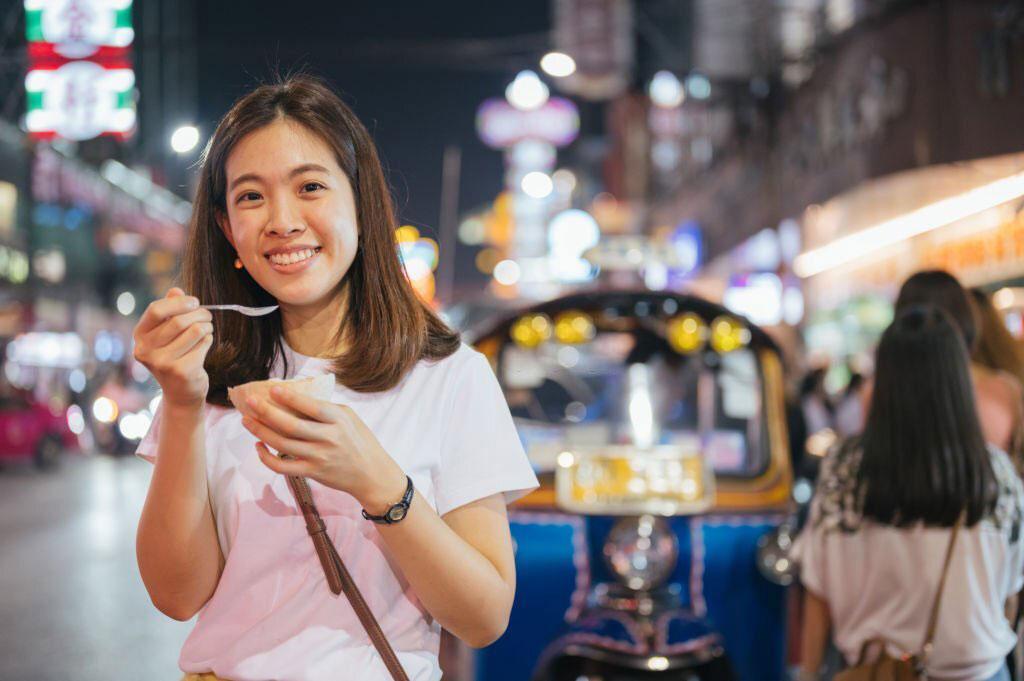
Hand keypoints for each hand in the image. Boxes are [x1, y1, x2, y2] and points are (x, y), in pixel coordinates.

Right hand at [132, 287, 213, 409]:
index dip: (178, 303)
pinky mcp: (181, 371)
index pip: (156, 310)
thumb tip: (176, 290)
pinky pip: (203, 344)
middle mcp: (146, 350)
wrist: (181, 392)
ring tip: (207, 328)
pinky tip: (205, 344)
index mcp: (139, 337)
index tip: (195, 301)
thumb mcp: (167, 333)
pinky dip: (208, 340)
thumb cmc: (175, 355)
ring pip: (195, 331)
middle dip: (199, 314)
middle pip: (179, 321)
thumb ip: (170, 310)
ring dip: (206, 326)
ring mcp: (162, 363)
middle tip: (208, 315)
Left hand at [240, 386, 406, 509]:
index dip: (290, 398)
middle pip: (290, 425)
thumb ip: (326, 409)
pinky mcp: (312, 472)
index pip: (311, 407)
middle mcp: (328, 438)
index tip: (273, 389)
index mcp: (339, 420)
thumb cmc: (360, 442)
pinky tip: (259, 447)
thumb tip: (296, 398)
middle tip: (250, 402)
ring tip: (247, 420)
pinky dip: (266, 458)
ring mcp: (319, 457)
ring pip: (282, 444)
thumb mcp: (349, 418)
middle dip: (266, 412)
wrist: (372, 474)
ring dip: (261, 431)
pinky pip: (282, 467)